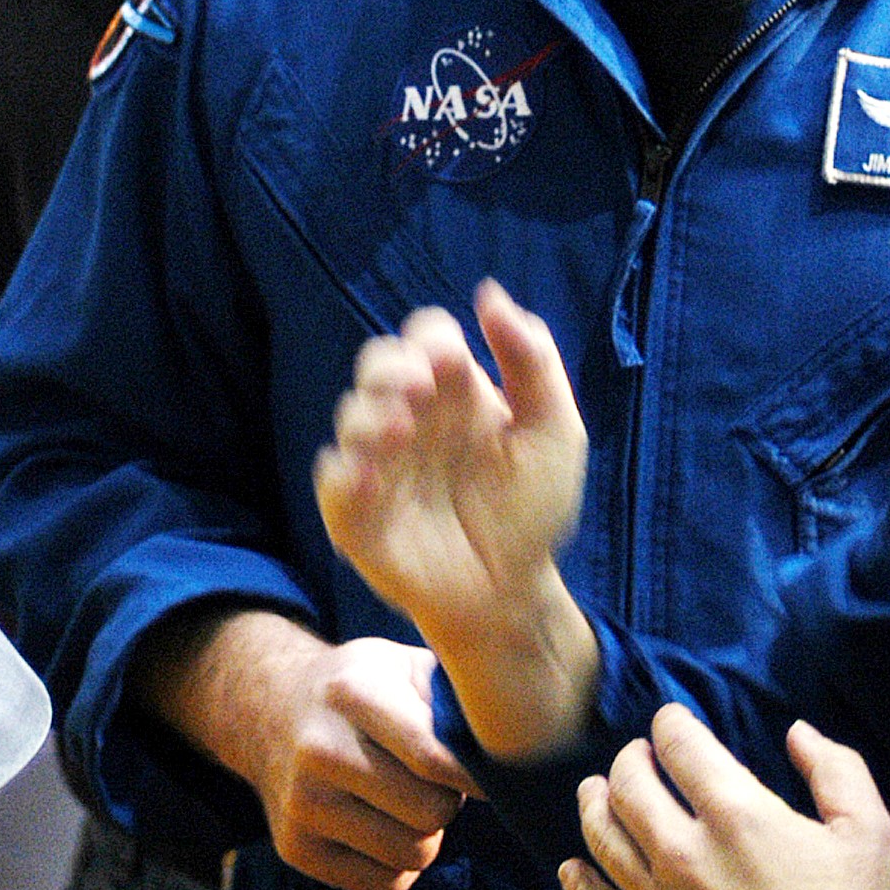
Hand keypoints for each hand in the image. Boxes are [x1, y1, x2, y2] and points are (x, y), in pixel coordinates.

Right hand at [142, 610, 477, 889]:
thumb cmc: (360, 686)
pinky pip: (387, 886)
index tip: (495, 775)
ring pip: (414, 854)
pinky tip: (383, 825)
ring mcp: (302, 806)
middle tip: (437, 781)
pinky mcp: (295, 850)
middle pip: (431, 814)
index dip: (476, 776)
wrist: (269, 711)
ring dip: (427, 835)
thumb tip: (515, 747)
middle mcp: (318, 750)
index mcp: (352, 693)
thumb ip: (452, 697)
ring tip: (409, 800)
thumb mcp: (400, 664)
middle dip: (449, 801)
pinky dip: (400, 865)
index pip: (434, 759)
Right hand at [315, 282, 597, 756]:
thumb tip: (488, 294)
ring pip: (351, 414)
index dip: (431, 339)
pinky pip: (334, 480)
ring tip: (398, 434)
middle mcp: (413, 419)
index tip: (450, 361)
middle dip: (390, 368)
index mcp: (457, 392)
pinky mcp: (357, 513)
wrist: (514, 596)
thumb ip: (532, 361)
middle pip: (378, 364)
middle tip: (417, 390)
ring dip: (369, 415)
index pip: (428, 337)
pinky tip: (374, 478)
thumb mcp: (555, 432)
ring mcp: (382, 464)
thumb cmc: (533, 512)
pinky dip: (347, 473)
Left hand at [559, 706, 889, 889]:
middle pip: (629, 784)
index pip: (679, 745)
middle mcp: (684, 851)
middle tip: (637, 758)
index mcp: (735, 813)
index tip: (671, 723)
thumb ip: (835, 770)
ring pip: (601, 837)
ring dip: (594, 805)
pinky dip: (578, 882)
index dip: (670, 724)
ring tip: (594, 792)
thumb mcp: (868, 832)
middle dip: (630, 760)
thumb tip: (798, 733)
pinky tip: (573, 868)